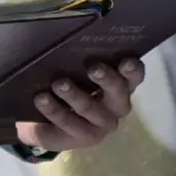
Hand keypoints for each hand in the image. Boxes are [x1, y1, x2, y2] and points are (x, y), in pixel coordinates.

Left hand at [15, 57, 142, 157]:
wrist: (47, 122)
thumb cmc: (69, 85)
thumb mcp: (76, 71)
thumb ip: (80, 59)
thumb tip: (66, 36)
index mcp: (121, 86)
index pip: (133, 77)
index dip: (132, 70)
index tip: (125, 62)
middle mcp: (116, 107)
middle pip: (118, 93)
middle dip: (107, 80)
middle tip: (93, 68)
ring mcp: (100, 126)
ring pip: (89, 109)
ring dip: (74, 95)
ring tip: (58, 83)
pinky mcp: (81, 138)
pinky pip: (67, 123)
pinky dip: (53, 109)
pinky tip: (41, 98)